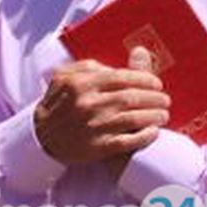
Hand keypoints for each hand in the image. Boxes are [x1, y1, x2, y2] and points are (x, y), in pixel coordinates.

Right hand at [34, 54, 169, 164]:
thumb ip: (90, 65)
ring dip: (155, 116)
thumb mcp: (64, 77)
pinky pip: (129, 141)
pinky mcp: (98, 147)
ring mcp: (94, 127)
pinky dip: (145, 136)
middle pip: (132, 97)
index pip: (122, 77)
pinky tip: (154, 131)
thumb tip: (120, 59)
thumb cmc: (57, 104)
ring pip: (134, 118)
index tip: (156, 83)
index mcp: (81, 84)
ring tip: (163, 115)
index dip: (144, 79)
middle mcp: (88, 104)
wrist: (41, 137)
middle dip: (154, 98)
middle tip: (164, 99)